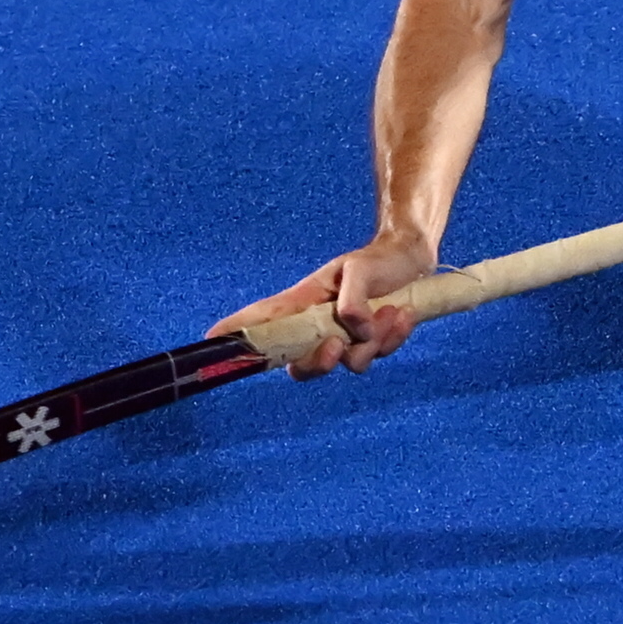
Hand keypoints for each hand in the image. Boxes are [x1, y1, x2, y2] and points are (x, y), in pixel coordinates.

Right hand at [205, 231, 435, 378]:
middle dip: (321, 363)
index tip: (211, 341)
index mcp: (304, 302)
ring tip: (391, 311)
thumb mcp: (360, 270)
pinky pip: (375, 356)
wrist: (411, 258)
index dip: (237, 332)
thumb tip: (351, 330)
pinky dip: (392, 339)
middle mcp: (318, 324)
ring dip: (375, 342)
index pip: (263, 319)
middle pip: (300, 364)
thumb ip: (352, 299)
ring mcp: (344, 337)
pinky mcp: (368, 343)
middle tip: (339, 347)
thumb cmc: (377, 259)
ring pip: (348, 363)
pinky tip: (402, 315)